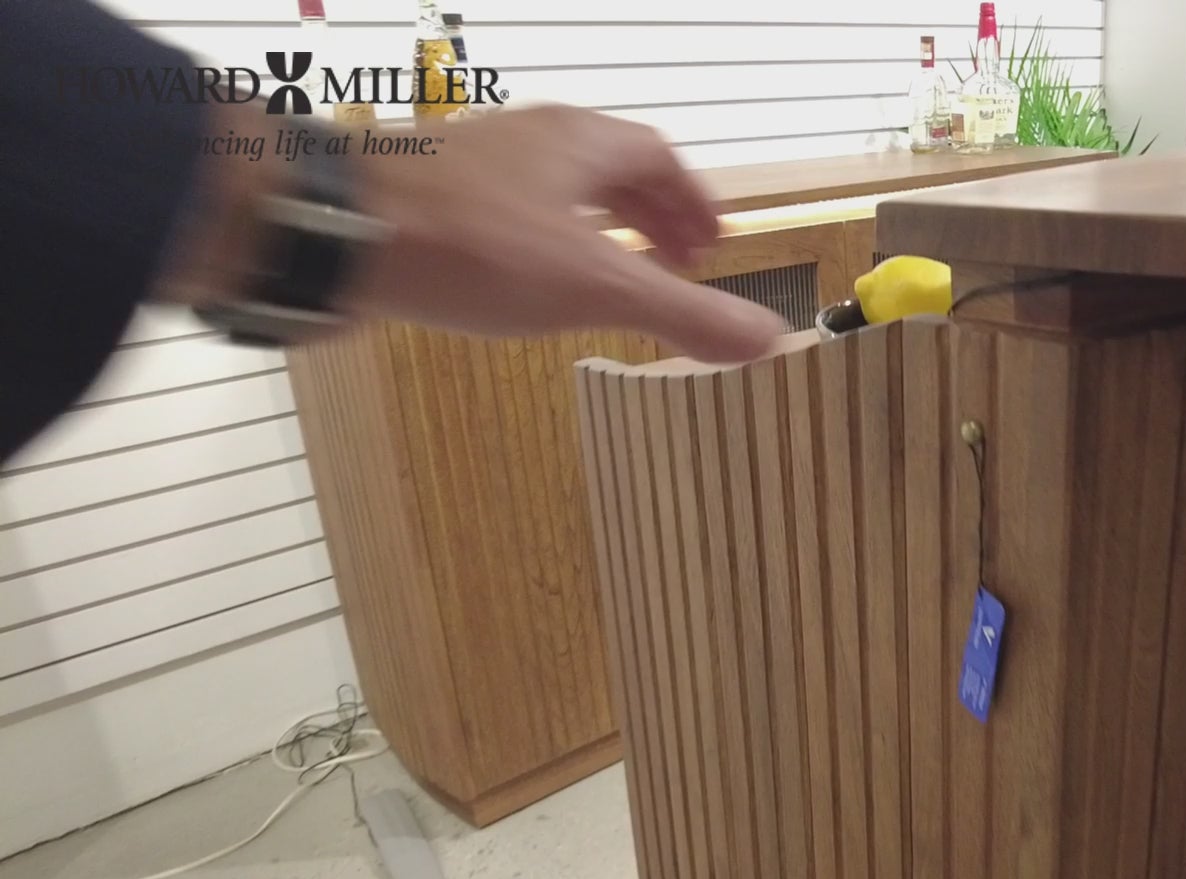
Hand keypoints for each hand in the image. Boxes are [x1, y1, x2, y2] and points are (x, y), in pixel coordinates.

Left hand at [160, 106, 784, 362]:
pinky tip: (524, 293)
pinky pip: (504, 218)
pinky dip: (538, 248)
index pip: (656, 156)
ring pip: (552, 192)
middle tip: (676, 263)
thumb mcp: (592, 286)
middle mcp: (528, 142)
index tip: (714, 242)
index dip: (692, 201)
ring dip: (593, 231)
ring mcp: (472, 170)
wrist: (328, 230)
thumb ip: (680, 314)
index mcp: (578, 143)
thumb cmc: (466, 244)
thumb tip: (767, 340)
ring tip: (608, 282)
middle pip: (607, 169)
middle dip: (649, 216)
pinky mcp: (426, 205)